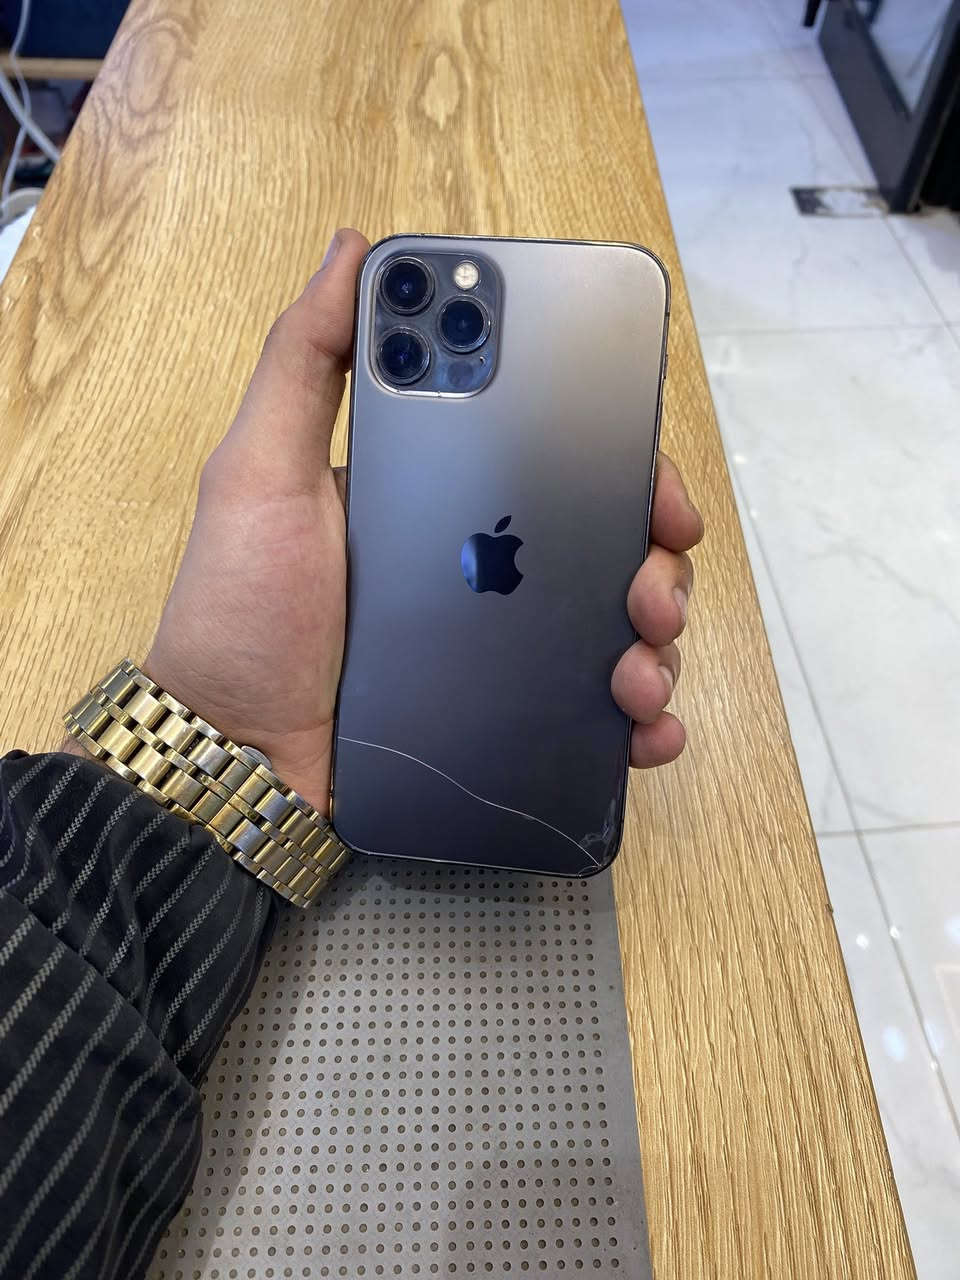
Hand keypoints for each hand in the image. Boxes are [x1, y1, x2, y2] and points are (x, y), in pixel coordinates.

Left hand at [144, 226, 701, 816]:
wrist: (235, 760)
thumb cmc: (240, 614)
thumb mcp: (258, 474)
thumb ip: (302, 363)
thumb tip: (355, 247)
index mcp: (442, 499)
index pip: (555, 460)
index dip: (620, 463)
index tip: (653, 485)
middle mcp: (484, 568)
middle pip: (607, 544)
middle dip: (655, 561)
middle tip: (651, 592)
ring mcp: (500, 648)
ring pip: (619, 627)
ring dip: (658, 641)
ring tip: (639, 670)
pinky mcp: (506, 720)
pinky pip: (595, 714)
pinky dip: (642, 718)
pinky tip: (647, 727)